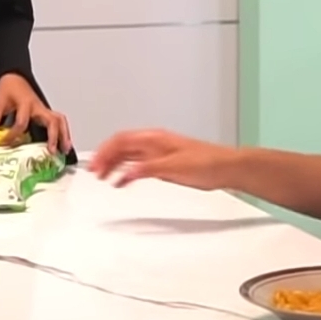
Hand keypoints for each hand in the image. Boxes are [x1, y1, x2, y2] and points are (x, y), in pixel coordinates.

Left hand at [0, 73, 70, 153]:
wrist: (15, 77)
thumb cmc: (9, 87)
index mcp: (25, 103)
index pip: (22, 122)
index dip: (13, 135)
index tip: (5, 144)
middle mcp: (38, 107)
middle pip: (51, 121)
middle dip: (52, 136)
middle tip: (51, 150)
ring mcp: (44, 109)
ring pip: (60, 120)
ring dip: (64, 135)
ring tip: (64, 150)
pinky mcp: (46, 113)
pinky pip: (59, 121)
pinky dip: (64, 132)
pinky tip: (64, 144)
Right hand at [88, 129, 235, 189]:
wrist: (225, 167)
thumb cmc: (205, 163)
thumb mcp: (173, 168)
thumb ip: (147, 169)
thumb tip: (125, 173)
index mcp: (154, 139)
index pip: (121, 141)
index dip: (105, 152)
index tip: (95, 166)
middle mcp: (154, 142)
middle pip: (122, 146)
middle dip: (106, 158)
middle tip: (94, 173)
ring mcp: (159, 152)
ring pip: (129, 154)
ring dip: (115, 164)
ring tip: (104, 177)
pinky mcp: (165, 162)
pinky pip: (139, 163)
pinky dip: (127, 170)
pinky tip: (123, 180)